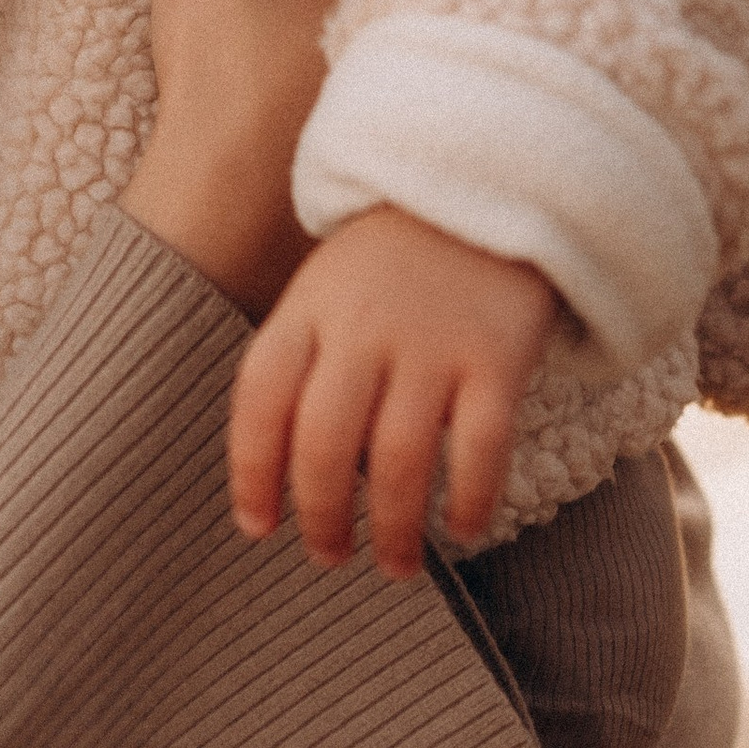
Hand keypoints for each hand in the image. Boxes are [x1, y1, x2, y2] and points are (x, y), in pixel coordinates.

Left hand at [229, 206, 561, 574]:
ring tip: (396, 566)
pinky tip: (463, 529)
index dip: (251, 471)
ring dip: (393, 529)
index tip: (258, 527)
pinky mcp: (497, 355)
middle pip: (323, 442)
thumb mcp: (327, 289)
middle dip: (321, 516)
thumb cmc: (395, 262)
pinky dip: (469, 499)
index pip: (259, 398)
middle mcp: (362, 329)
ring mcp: (432, 341)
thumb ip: (303, 361)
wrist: (489, 181)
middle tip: (330, 558)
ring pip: (398, 459)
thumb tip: (279, 471)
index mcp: (308, 309)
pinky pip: (481, 446)